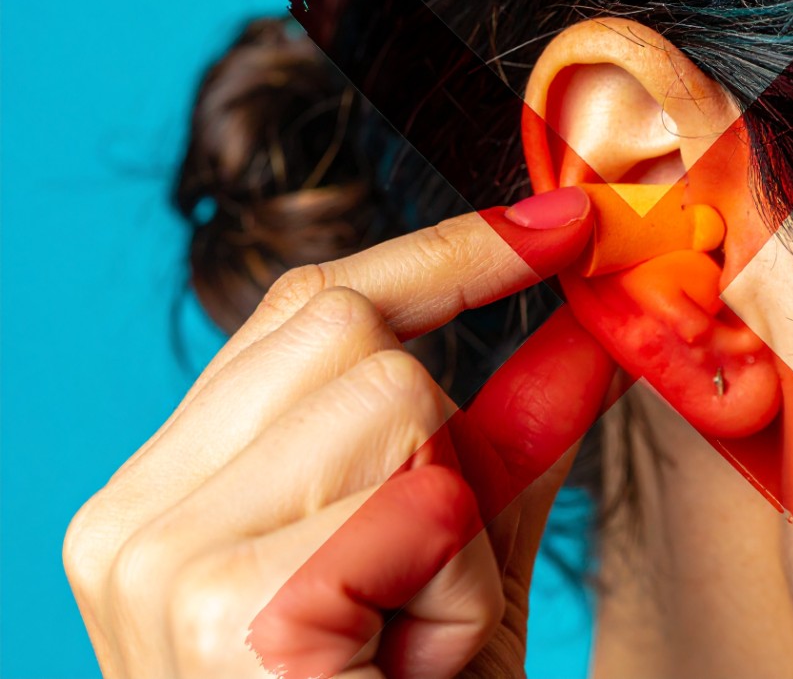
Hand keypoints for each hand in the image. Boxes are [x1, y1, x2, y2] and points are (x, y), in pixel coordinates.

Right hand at [63, 187, 615, 677]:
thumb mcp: (460, 564)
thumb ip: (510, 437)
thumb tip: (600, 320)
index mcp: (164, 498)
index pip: (305, 309)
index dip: (446, 253)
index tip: (560, 221)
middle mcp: (129, 517)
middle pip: (350, 334)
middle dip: (444, 432)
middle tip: (432, 573)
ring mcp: (160, 561)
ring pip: (396, 404)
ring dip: (456, 530)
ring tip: (408, 645)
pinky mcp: (226, 608)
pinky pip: (417, 508)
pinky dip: (457, 591)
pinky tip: (404, 672)